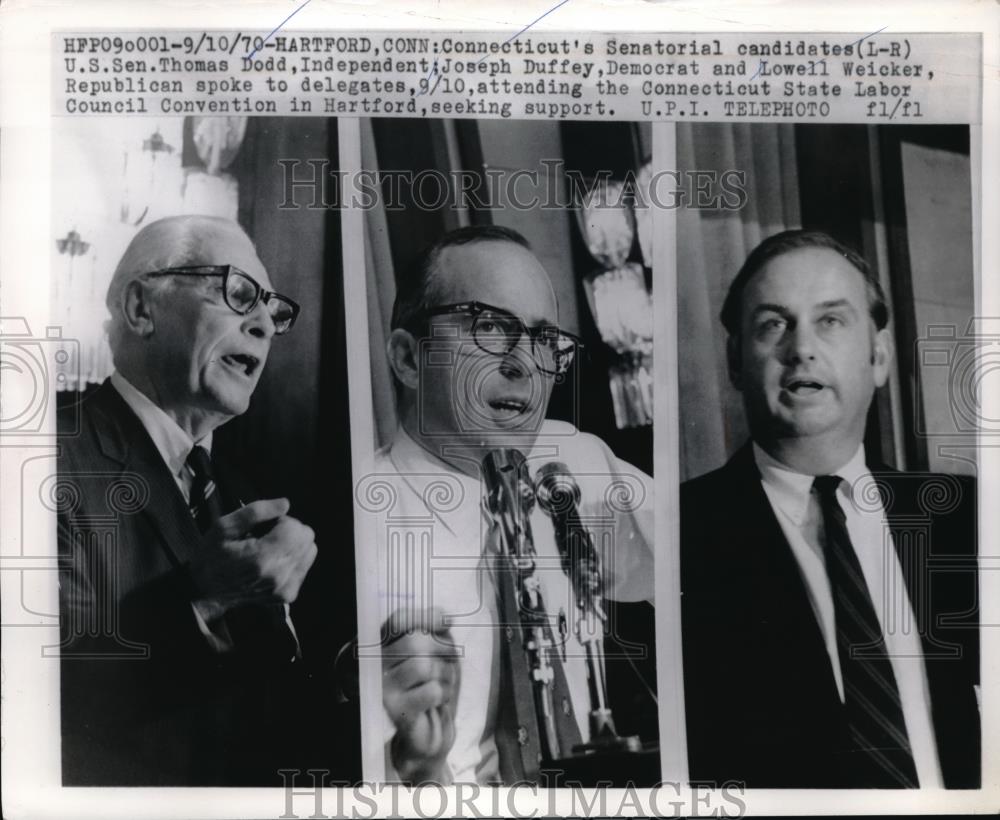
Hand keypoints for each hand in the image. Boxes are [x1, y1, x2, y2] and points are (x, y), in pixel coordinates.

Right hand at [188, 498, 316, 618]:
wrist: (205, 591)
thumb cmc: (211, 557)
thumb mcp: (223, 527)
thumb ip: (256, 512)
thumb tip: (285, 504)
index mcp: (262, 558)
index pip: (295, 528)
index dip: (280, 521)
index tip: (262, 528)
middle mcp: (277, 575)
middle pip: (307, 538)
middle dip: (289, 531)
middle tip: (265, 537)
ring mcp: (284, 588)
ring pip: (310, 551)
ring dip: (293, 545)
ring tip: (268, 549)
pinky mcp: (287, 594)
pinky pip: (304, 566)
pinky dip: (292, 560)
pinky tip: (272, 562)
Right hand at [382, 607, 459, 783]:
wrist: (427, 731)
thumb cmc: (430, 683)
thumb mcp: (435, 649)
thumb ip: (434, 628)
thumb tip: (444, 618)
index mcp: (380, 644)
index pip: (398, 620)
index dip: (426, 618)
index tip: (446, 624)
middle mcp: (374, 665)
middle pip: (414, 642)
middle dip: (442, 648)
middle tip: (450, 658)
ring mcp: (383, 688)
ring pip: (424, 666)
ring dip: (445, 672)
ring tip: (444, 681)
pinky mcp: (396, 711)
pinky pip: (431, 691)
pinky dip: (445, 692)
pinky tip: (440, 700)